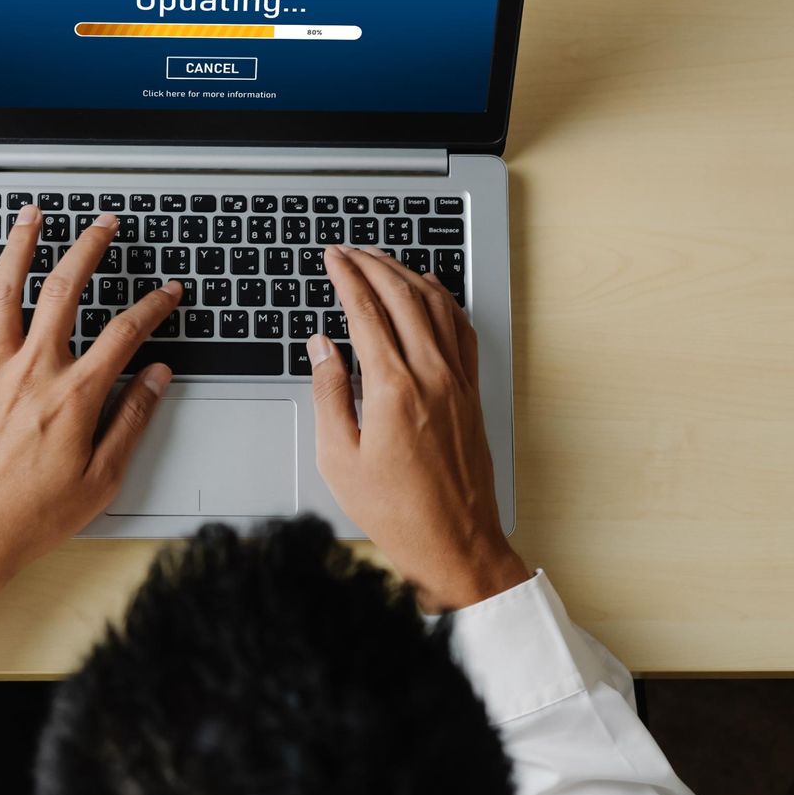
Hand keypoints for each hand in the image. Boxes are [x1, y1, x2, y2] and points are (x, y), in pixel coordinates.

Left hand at [0, 207, 182, 619]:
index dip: (152, 307)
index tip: (168, 292)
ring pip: (7, 291)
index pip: (124, 334)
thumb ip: (131, 421)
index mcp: (74, 398)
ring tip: (34, 216)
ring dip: (23, 246)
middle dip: (89, 249)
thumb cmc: (30, 519)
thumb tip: (156, 377)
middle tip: (104, 224)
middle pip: (64, 291)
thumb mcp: (100, 480)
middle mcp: (31, 373)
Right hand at [310, 245, 528, 610]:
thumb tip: (321, 346)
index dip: (347, 277)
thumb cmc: (395, 512)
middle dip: (373, 264)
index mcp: (393, 389)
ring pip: (436, 306)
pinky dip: (443, 302)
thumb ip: (329, 393)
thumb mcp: (339, 458)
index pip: (367, 312)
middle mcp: (432, 376)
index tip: (332, 258)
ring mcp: (457, 382)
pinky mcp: (471, 394)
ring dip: (407, 274)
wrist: (454, 543)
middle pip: (403, 297)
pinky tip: (430, 293)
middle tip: (349, 251)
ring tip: (382, 260)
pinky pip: (461, 331)